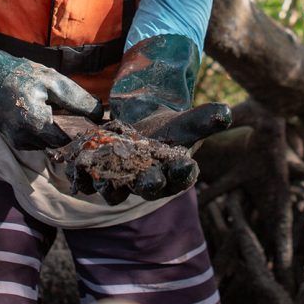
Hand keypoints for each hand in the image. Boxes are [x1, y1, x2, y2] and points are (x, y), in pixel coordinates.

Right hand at [0, 58, 102, 150]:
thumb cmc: (20, 75)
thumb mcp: (53, 81)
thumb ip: (78, 100)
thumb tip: (99, 116)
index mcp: (37, 126)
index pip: (69, 142)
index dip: (80, 132)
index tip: (86, 121)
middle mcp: (25, 139)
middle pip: (58, 143)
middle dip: (65, 129)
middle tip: (65, 110)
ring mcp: (16, 142)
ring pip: (46, 143)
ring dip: (51, 130)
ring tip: (47, 108)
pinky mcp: (11, 140)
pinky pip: (34, 140)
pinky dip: (39, 129)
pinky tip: (36, 112)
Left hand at [73, 35, 230, 203]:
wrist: (138, 129)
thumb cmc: (169, 130)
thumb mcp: (188, 123)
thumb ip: (206, 119)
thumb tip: (226, 111)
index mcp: (172, 176)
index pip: (180, 178)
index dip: (183, 173)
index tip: (187, 165)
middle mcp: (146, 185)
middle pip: (147, 189)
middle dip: (148, 184)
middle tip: (150, 178)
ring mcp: (119, 183)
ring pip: (114, 191)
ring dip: (109, 185)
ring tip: (105, 175)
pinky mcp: (95, 177)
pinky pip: (86, 181)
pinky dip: (80, 175)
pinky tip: (77, 164)